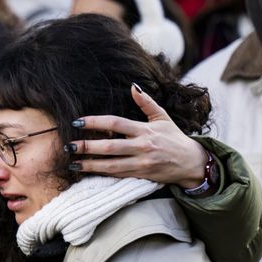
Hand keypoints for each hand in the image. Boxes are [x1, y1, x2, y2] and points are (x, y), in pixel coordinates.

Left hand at [67, 83, 207, 189]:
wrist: (191, 163)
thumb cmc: (175, 138)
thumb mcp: (163, 117)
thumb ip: (146, 103)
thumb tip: (133, 86)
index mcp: (146, 130)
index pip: (116, 123)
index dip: (95, 122)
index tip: (78, 122)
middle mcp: (142, 147)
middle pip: (110, 147)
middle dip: (88, 147)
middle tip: (69, 146)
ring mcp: (141, 163)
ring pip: (111, 165)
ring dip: (90, 165)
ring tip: (72, 163)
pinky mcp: (141, 175)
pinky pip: (118, 175)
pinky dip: (102, 174)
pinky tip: (87, 172)